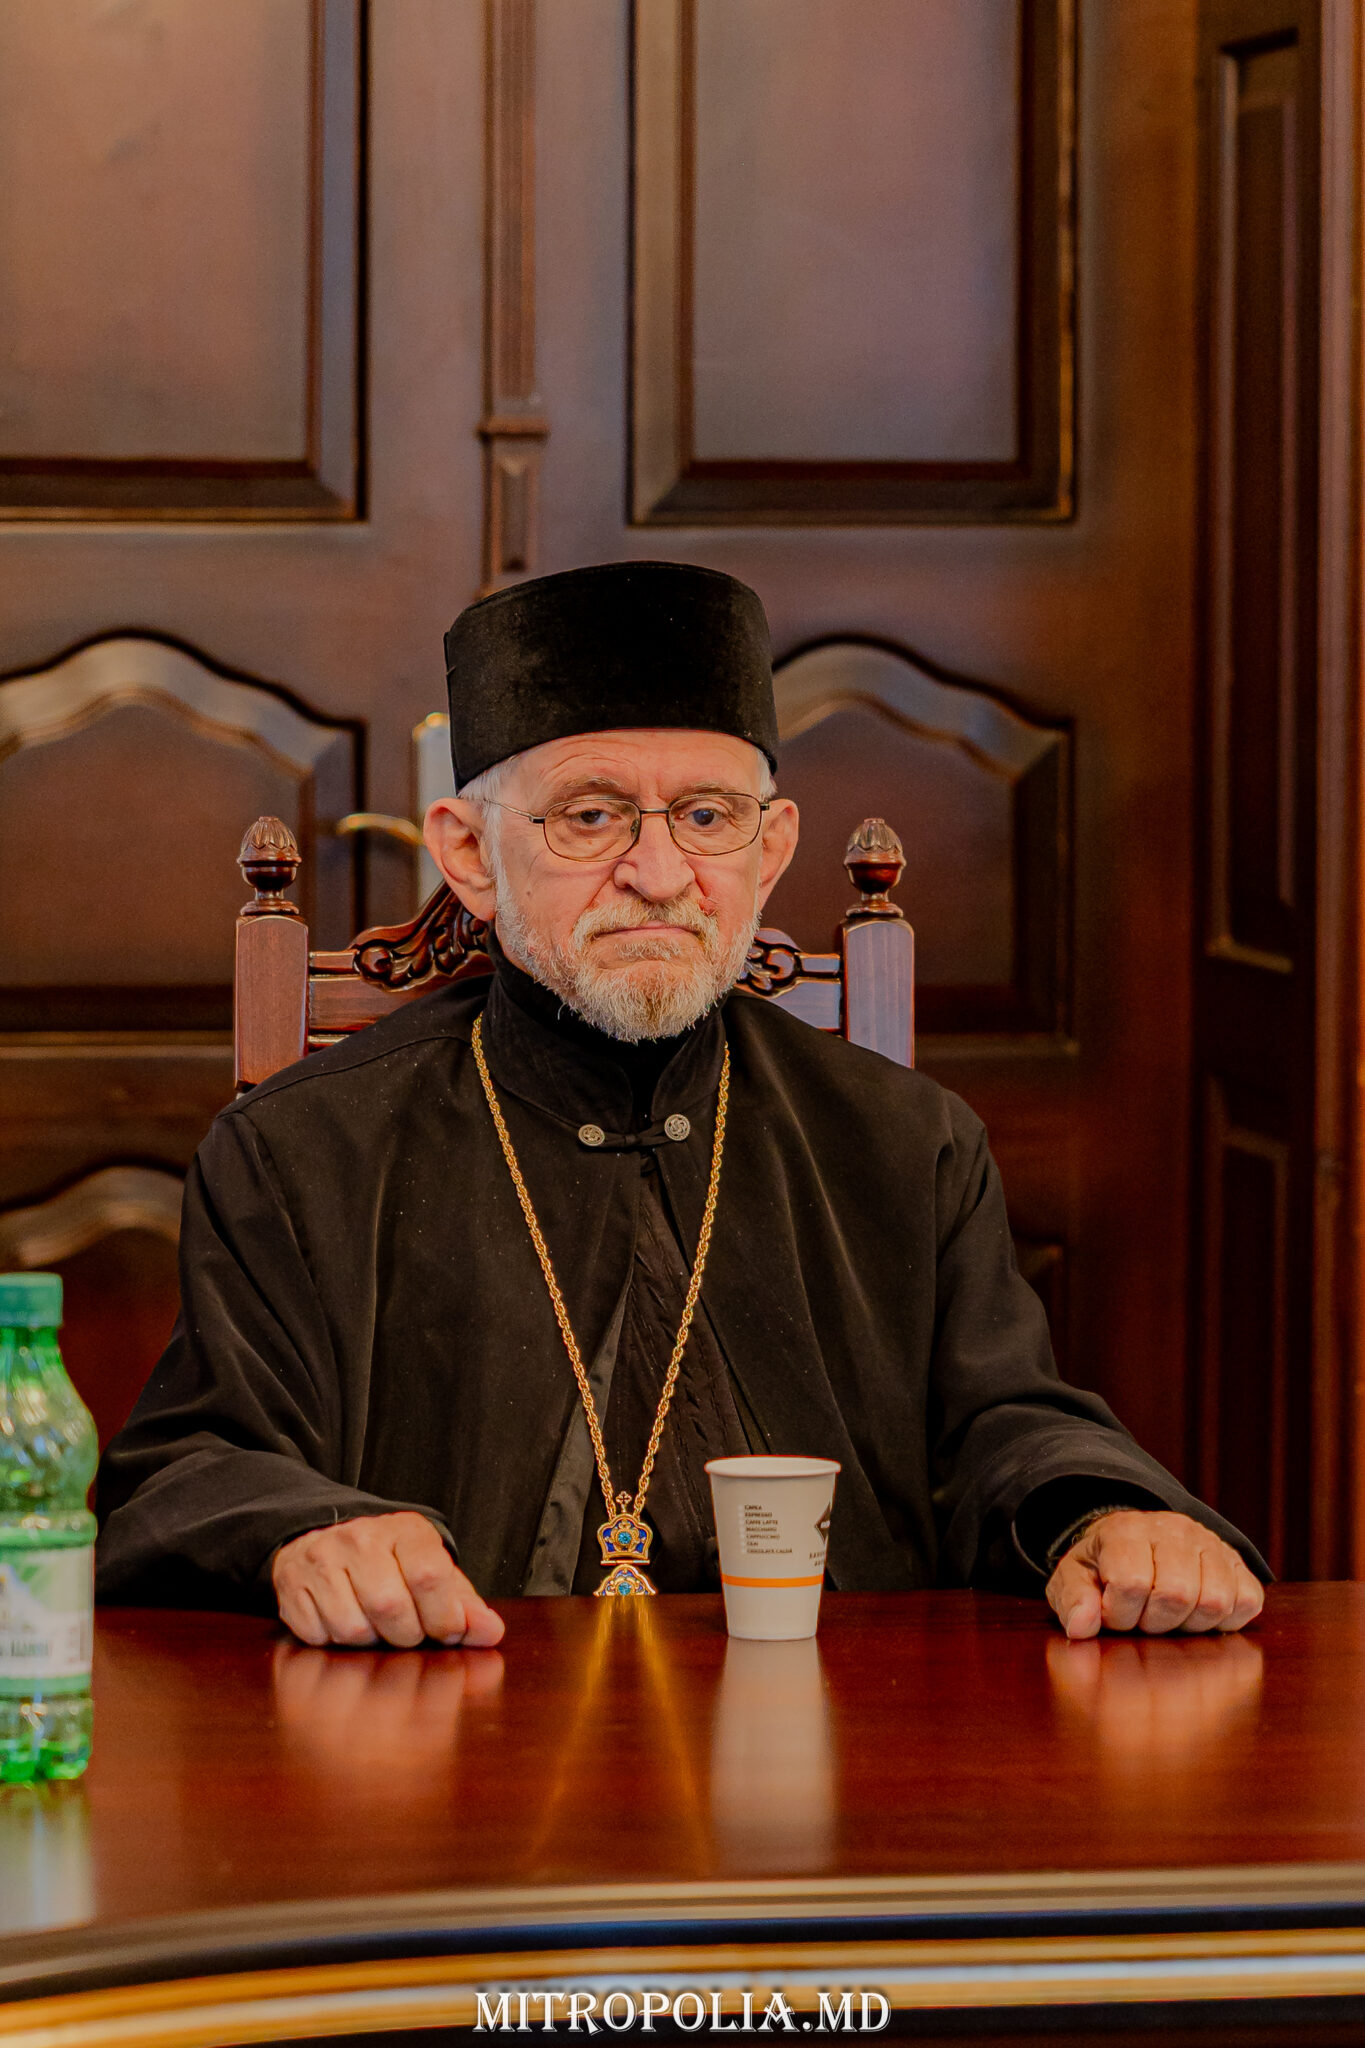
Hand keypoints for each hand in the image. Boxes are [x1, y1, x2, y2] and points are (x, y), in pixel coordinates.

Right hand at [272, 1511, 505, 1648]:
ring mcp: (322, 1559)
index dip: (444, 1617)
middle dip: (407, 1635)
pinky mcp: (292, 1585)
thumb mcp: (432, 1572)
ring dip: (371, 1643)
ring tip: (377, 1628)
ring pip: (353, 1627)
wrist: (327, 1542)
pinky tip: (345, 1623)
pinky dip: (335, 1642)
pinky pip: (318, 1635)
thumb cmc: (390, 1565)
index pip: (429, 1575)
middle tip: (409, 1633)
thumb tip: (492, 1632)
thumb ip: (464, 1604)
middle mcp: (360, 1537)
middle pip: (391, 1607)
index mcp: (404, 1530)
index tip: (447, 1632)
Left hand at [1045, 1509, 1263, 1639]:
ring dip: (1189, 1625)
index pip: (1131, 1583)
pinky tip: (1198, 1614)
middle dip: (1154, 1622)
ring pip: (1215, 1601)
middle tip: (1142, 1618)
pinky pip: (1248, 1601)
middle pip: (1176, 1595)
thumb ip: (1072, 1600)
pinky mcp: (1238, 1563)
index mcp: (1126, 1529)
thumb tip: (1082, 1626)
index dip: (1119, 1613)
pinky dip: (1225, 1620)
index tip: (1112, 1613)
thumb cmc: (1103, 1568)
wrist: (1135, 1542)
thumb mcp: (1073, 1578)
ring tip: (1169, 1616)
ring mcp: (1210, 1544)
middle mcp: (1174, 1529)